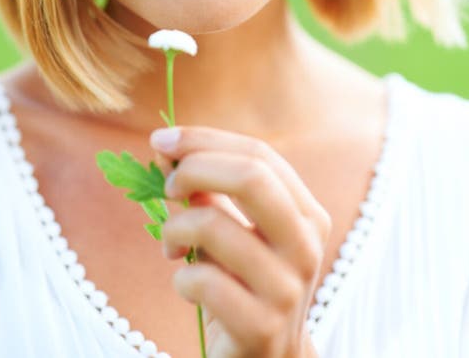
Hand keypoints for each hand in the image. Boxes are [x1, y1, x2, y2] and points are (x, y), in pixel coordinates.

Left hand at [150, 126, 329, 357]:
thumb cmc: (242, 283)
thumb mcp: (232, 230)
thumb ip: (207, 188)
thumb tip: (166, 146)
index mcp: (306, 214)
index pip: (259, 155)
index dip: (205, 140)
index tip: (162, 140)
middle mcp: (305, 246)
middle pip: (251, 176)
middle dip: (194, 168)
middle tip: (167, 186)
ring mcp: (287, 288)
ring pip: (214, 224)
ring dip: (175, 228)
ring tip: (170, 245)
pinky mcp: (261, 327)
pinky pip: (200, 280)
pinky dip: (179, 277)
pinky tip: (185, 285)